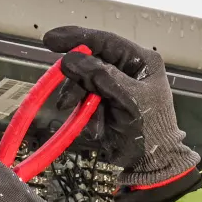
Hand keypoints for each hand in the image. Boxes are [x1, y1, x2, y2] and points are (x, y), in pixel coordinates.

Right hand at [42, 25, 197, 189]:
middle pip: (89, 62)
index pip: (104, 41)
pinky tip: (93, 129)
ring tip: (82, 119)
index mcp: (140, 61)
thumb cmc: (150, 131)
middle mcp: (126, 69)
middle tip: (66, 101)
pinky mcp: (103, 103)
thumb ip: (101, 77)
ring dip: (79, 102)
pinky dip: (84, 115)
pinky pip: (84, 101)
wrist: (150, 164)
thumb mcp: (128, 100)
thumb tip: (71, 59)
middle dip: (76, 82)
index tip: (50, 40)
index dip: (77, 38)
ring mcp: (114, 86)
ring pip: (83, 82)